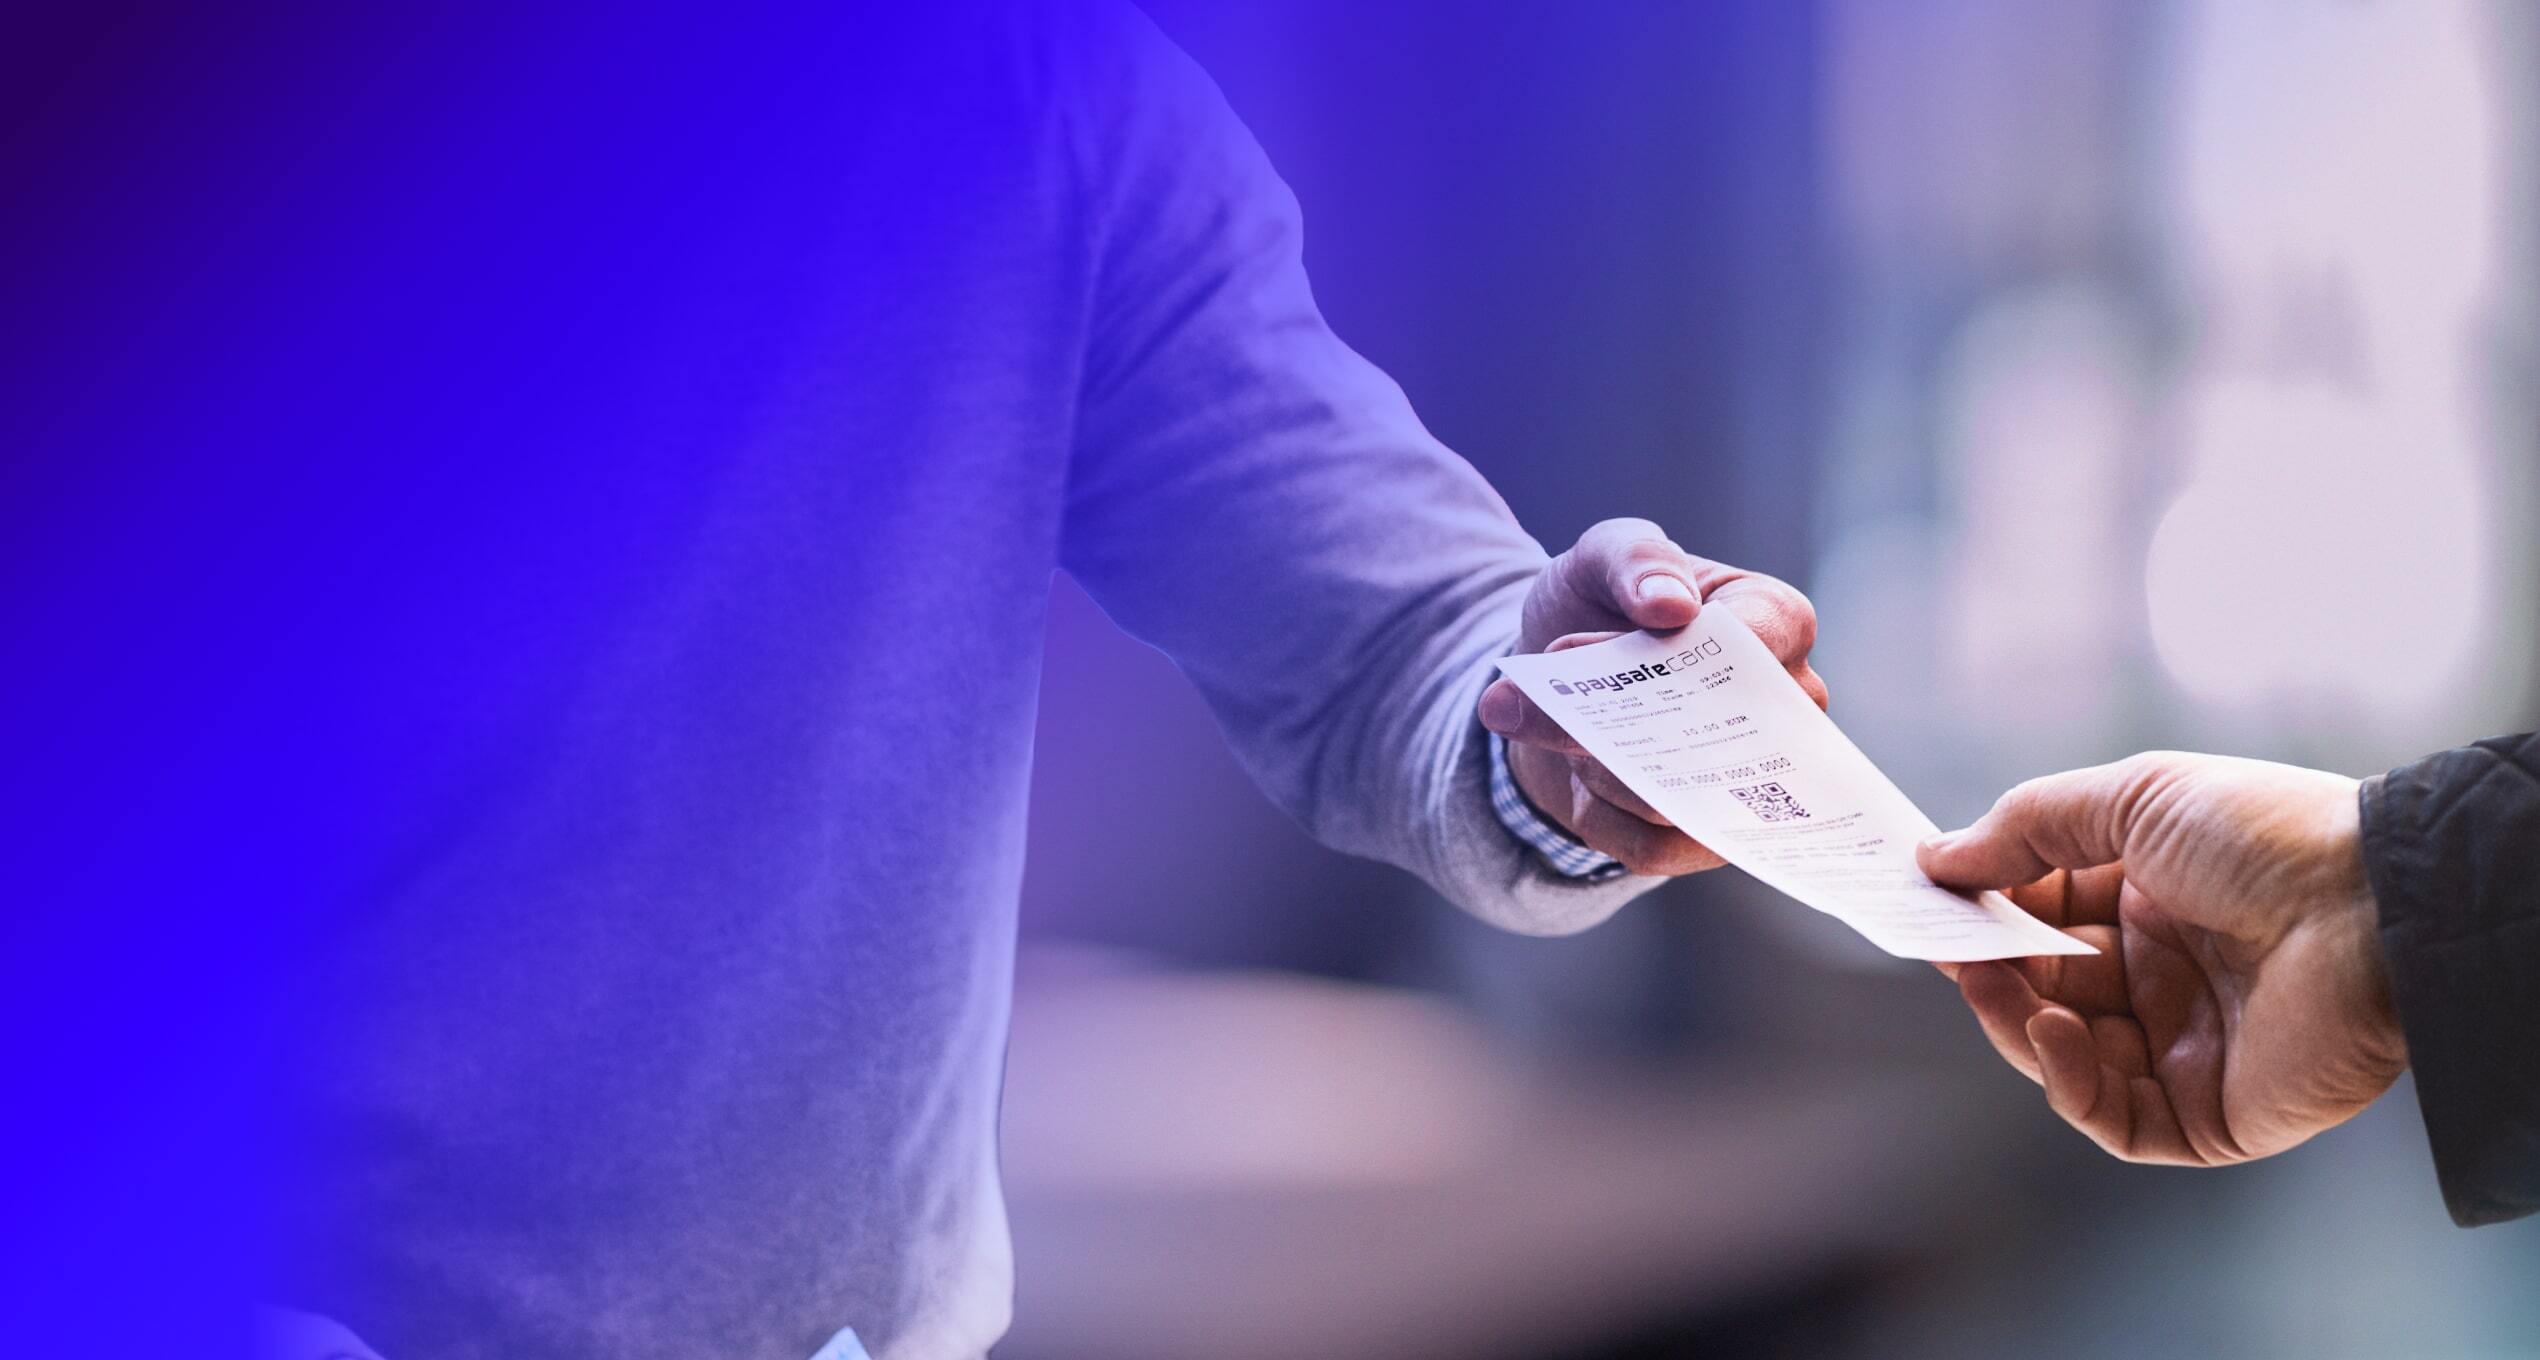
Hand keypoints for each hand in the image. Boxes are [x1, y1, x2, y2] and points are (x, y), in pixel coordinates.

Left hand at [1477, 518, 1824, 875]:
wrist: (1554, 681)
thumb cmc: (1601, 603)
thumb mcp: (1603, 556)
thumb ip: (1636, 560)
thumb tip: (1670, 605)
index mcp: (1773, 620)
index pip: (1770, 637)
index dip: (1705, 649)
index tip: (1641, 635)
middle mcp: (1782, 707)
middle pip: (1729, 731)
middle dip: (1633, 722)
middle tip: (1560, 700)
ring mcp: (1750, 777)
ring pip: (1682, 798)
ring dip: (1600, 768)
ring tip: (1559, 731)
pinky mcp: (1704, 835)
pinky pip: (1654, 848)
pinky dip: (1599, 818)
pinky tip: (1578, 784)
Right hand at [1917, 752, 2406, 1164]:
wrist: (2375, 908)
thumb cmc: (2267, 838)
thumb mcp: (2130, 799)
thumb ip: (2025, 829)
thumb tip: (1935, 858)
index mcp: (2152, 902)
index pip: (2042, 918)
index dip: (1987, 914)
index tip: (1932, 900)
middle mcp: (2166, 977)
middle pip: (2043, 989)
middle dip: (1990, 969)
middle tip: (1947, 948)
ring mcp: (2186, 1049)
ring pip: (2064, 1058)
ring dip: (2016, 1023)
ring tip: (1995, 986)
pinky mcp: (2210, 1115)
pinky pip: (2115, 1118)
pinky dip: (2069, 1084)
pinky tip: (2055, 1033)